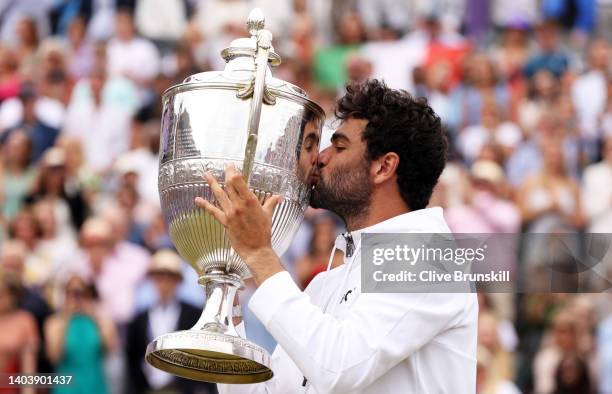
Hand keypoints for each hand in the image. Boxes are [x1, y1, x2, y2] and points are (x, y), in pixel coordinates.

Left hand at [195, 164, 284, 284]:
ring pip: (219, 194)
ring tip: (206, 174)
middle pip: (228, 185)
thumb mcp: (268, 215)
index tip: (232, 167)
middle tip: (224, 167)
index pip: (238, 181)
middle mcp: (239, 205)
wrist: (256, 249)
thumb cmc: (263, 233)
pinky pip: (212, 211)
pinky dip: (204, 205)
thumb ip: (271, 203)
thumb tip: (278, 197)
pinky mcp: (225, 222)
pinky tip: (198, 199)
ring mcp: (231, 213)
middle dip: (225, 174)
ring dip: (211, 183)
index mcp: (251, 201)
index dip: (233, 172)